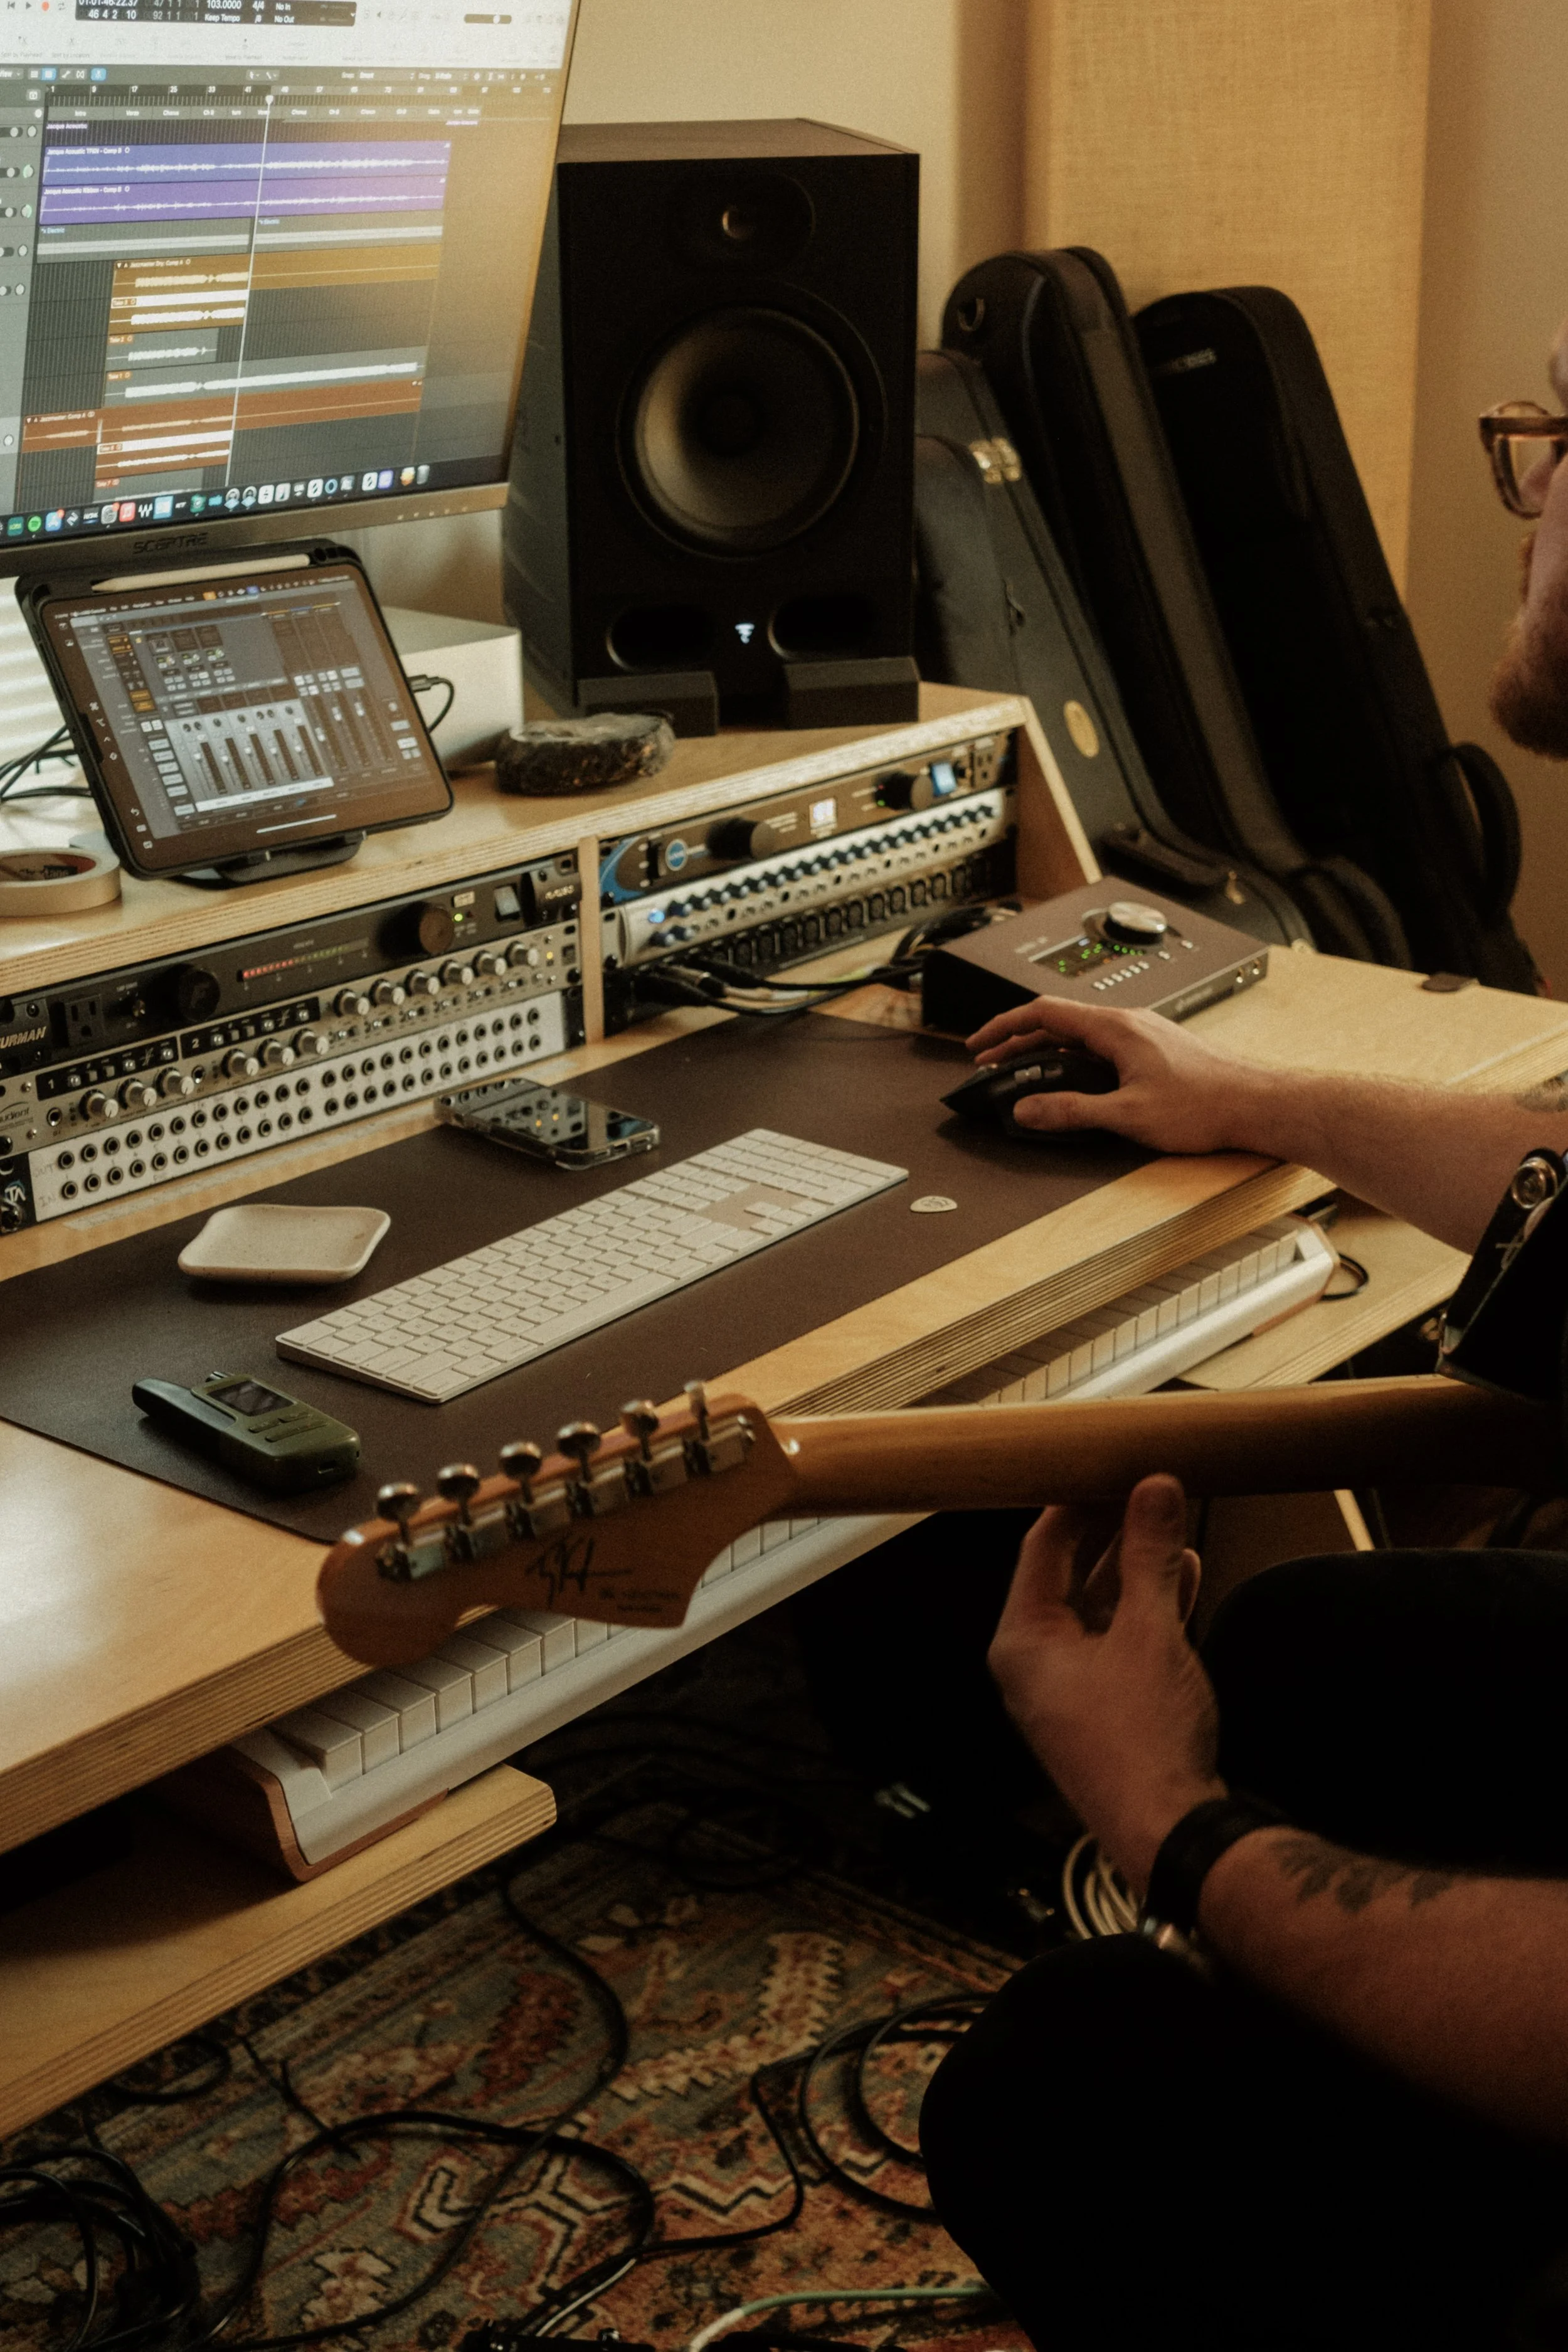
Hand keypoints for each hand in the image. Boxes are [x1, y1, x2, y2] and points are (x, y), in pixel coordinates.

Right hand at [966, 995, 1270, 1154]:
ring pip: (1080, 1034)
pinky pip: (1101, 1045)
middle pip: (1058, 1022)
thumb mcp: (1127, 1114)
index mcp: (1115, 1028)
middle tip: (992, 1061)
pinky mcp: (1155, 1050)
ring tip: (1025, 1074)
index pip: (1043, 1013)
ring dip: (1047, 1051)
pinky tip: (1074, 1081)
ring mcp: (1143, 1034)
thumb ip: (1071, 1111)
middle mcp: (1128, 1023)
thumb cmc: (1206, 1103)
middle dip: (1018, 1041)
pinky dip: (1074, 1059)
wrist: (1256, 1103)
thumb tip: (1028, 1109)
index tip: (980, 1044)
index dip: (1004, 1026)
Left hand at [989, 1475, 1225, 1891]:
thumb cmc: (1144, 1745)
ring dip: (1137, 1566)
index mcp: (1023, 1641)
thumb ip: (1150, 1557)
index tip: (1109, 1466)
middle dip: (1112, 1531)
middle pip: (1069, 1574)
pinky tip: (1182, 1575)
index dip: (1078, 1501)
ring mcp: (1069, 1690)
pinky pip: (1120, 1640)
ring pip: (1100, 1607)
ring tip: (1170, 1521)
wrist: (1173, 1834)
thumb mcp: (1150, 1633)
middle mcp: (1035, 1665)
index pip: (1041, 1547)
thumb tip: (1152, 1491)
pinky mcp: (1105, 1709)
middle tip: (1145, 1487)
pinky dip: (1149, 1607)